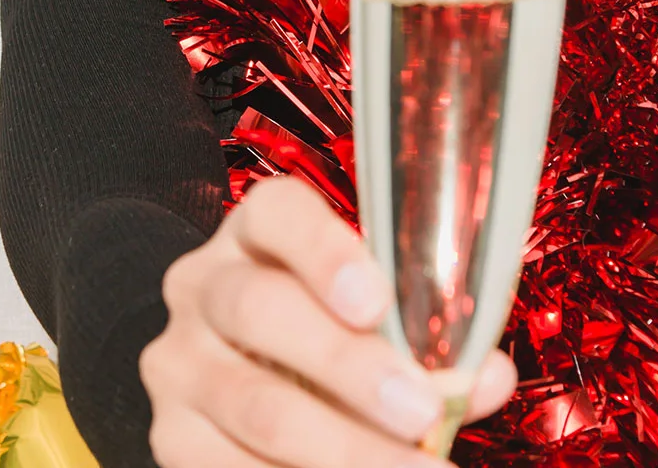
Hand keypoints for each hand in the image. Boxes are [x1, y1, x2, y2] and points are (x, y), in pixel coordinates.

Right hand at [140, 175, 517, 466]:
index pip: (279, 215)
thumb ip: (424, 337)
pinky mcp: (171, 434)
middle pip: (263, 310)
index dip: (326, 254)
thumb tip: (486, 376)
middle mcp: (203, 284)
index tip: (376, 302)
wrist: (226, 367)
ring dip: (341, 449)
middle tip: (421, 412)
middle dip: (348, 367)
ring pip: (254, 404)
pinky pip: (227, 467)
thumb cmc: (320, 325)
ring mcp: (178, 361)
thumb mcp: (363, 310)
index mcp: (254, 231)